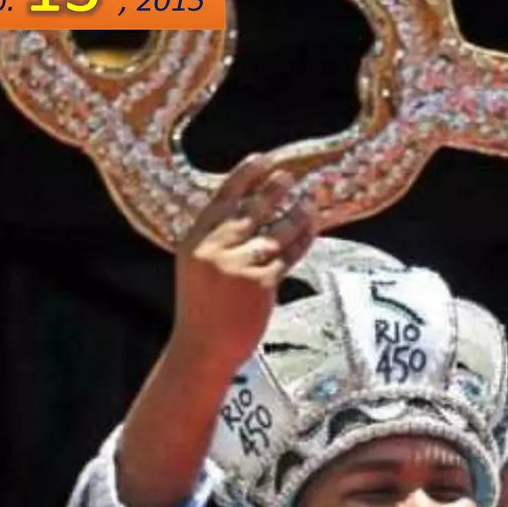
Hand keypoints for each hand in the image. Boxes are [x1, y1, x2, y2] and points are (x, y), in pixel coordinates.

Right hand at [168, 153, 311, 377]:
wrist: (202, 348)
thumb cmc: (202, 309)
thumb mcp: (198, 268)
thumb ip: (216, 241)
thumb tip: (249, 211)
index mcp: (194, 241)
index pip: (222, 199)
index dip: (244, 176)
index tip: (262, 158)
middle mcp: (215, 249)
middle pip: (252, 210)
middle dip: (274, 190)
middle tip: (292, 176)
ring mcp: (238, 266)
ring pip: (276, 232)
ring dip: (296, 215)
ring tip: (309, 203)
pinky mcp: (261, 284)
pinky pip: (289, 256)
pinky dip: (302, 241)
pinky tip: (312, 231)